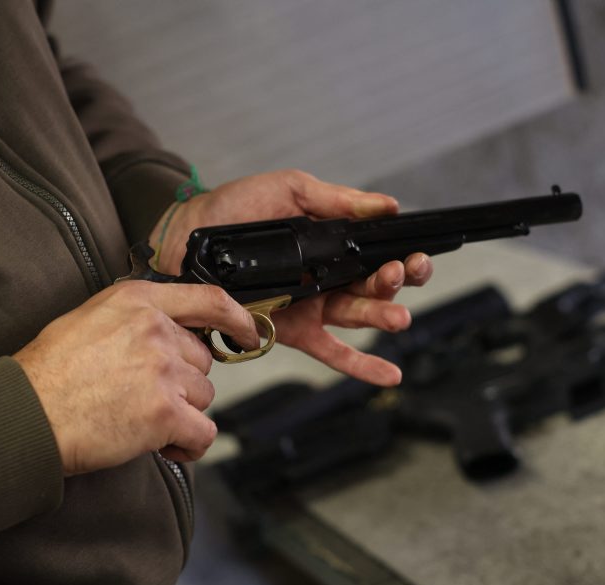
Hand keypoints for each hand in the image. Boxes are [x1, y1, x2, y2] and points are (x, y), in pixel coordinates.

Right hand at [14, 281, 257, 474]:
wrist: (25, 413)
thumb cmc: (47, 373)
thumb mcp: (89, 319)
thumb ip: (134, 319)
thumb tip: (164, 332)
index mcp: (138, 302)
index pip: (209, 299)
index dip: (237, 319)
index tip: (248, 333)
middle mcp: (156, 331)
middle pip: (202, 362)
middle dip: (181, 384)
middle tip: (141, 397)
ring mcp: (163, 371)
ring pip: (202, 397)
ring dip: (180, 414)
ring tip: (139, 421)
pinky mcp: (165, 412)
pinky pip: (203, 433)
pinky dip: (187, 445)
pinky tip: (162, 445)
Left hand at [149, 170, 432, 386]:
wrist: (189, 239)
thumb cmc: (234, 210)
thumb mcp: (290, 191)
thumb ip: (339, 201)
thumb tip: (388, 205)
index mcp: (333, 242)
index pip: (379, 251)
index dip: (403, 254)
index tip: (416, 253)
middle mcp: (329, 276)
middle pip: (376, 284)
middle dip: (397, 281)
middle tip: (402, 273)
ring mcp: (313, 305)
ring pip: (359, 314)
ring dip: (384, 315)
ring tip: (397, 315)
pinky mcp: (294, 330)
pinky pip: (332, 350)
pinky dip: (361, 365)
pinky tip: (389, 373)